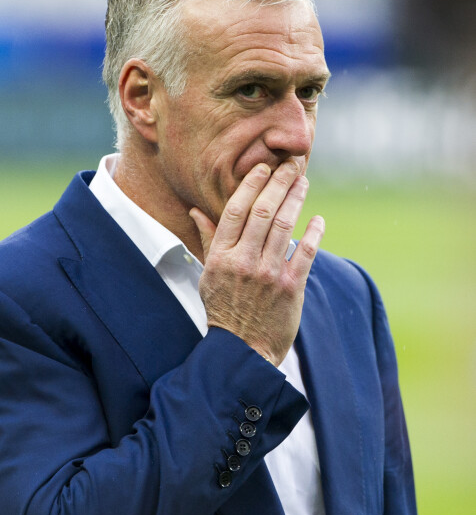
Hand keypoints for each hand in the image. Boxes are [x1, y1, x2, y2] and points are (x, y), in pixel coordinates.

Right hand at [189, 162, 324, 363]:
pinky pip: (305, 253)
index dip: (251, 185)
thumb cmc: (223, 308)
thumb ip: (207, 240)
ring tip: (303, 182)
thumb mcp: (208, 274)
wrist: (243, 349)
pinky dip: (314, 233)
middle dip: (279, 183)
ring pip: (285, 226)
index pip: (235, 211)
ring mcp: (267, 275)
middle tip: (291, 165)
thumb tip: (195, 210)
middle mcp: (243, 262)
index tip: (263, 167)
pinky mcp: (290, 288)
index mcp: (220, 257)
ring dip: (296, 199)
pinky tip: (319, 219)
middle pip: (263, 212)